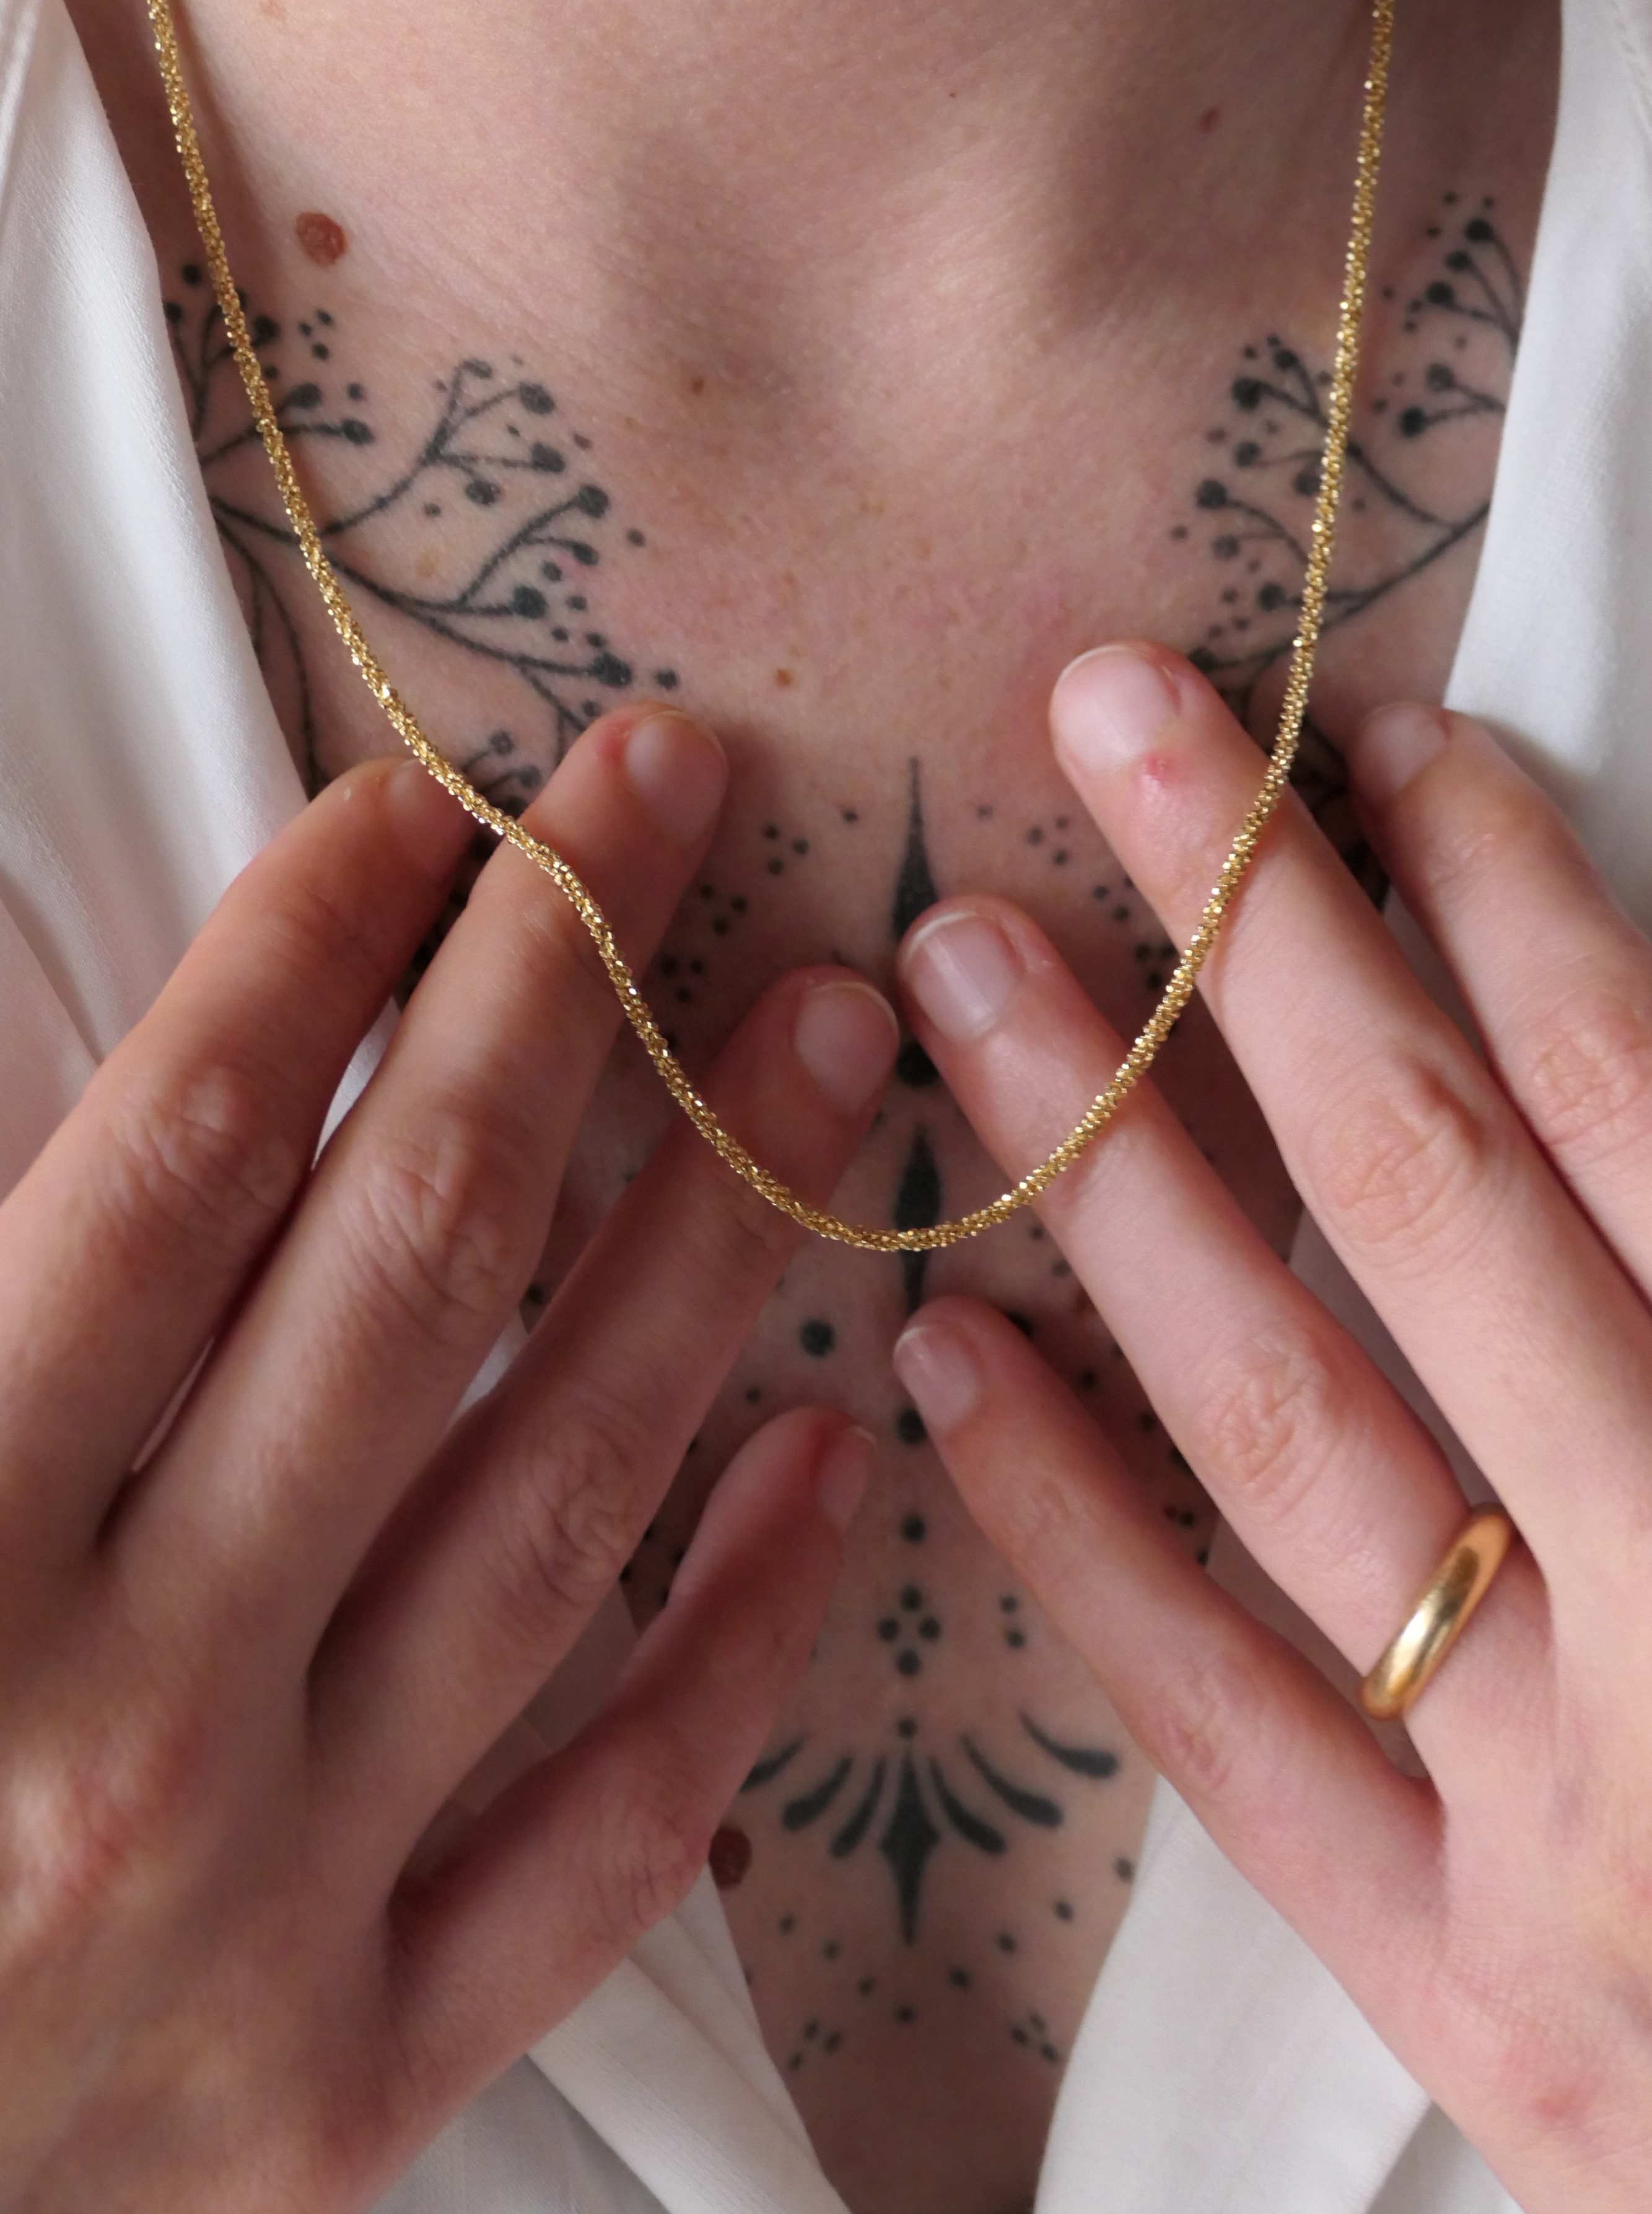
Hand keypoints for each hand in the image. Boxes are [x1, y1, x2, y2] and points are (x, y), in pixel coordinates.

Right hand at [0, 703, 891, 2210]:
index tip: (419, 806)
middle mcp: (115, 1724)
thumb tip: (137, 1108)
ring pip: (556, 1503)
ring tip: (825, 1049)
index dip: (309, 949)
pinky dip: (737, 1636)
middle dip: (549, 1000)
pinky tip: (830, 1446)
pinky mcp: (347, 2087)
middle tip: (674, 803)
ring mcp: (256, 1915)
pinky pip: (607, 1830)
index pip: (175, 1168)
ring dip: (711, 1242)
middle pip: (402, 1274)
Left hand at [890, 647, 1651, 2212]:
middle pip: (1440, 1211)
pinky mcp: (1466, 1991)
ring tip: (966, 976)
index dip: (1519, 898)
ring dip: (1114, 1178)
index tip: (1385, 748)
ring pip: (1297, 1434)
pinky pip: (1230, 1738)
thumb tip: (1611, 1040)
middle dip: (1264, 946)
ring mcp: (1572, 1830)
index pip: (1648, 1107)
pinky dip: (1080, 1538)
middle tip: (1106, 724)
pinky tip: (945, 1352)